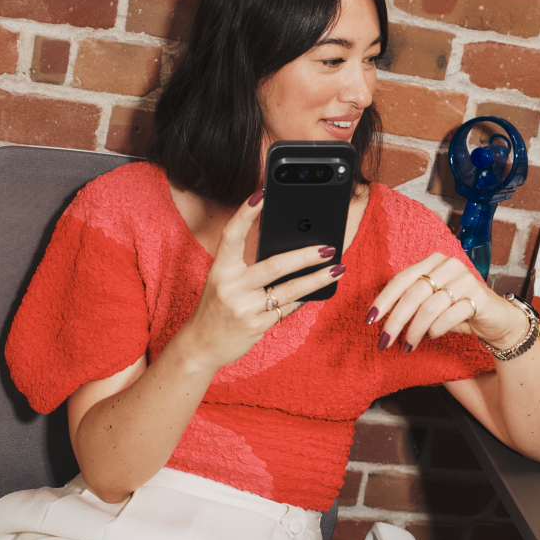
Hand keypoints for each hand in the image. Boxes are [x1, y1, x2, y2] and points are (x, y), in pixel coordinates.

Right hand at [181, 192, 344, 368]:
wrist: (201, 345)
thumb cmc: (216, 308)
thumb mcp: (223, 282)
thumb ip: (246, 268)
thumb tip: (286, 251)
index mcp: (220, 269)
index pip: (232, 235)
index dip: (245, 213)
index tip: (261, 194)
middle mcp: (231, 287)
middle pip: (274, 265)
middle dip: (305, 255)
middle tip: (328, 248)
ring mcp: (244, 308)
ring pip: (288, 290)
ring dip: (317, 278)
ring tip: (337, 268)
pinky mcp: (256, 326)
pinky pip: (287, 308)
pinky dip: (303, 298)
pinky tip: (317, 290)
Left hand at [367, 253, 526, 352]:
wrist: (496, 319)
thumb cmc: (459, 310)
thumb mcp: (430, 304)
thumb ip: (410, 304)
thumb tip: (380, 318)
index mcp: (432, 262)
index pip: (401, 279)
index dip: (384, 300)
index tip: (370, 319)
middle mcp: (448, 266)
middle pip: (413, 294)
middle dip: (396, 320)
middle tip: (386, 340)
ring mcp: (465, 279)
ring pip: (429, 307)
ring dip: (415, 330)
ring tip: (410, 345)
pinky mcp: (479, 296)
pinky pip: (449, 315)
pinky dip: (436, 329)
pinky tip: (432, 336)